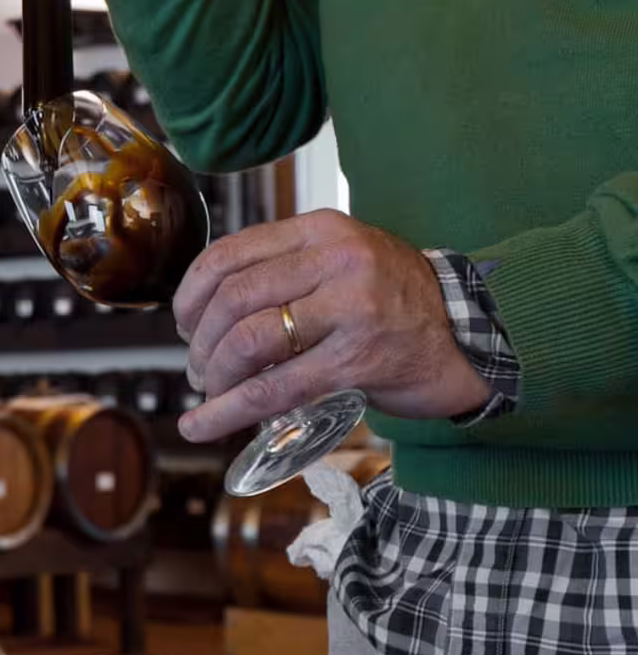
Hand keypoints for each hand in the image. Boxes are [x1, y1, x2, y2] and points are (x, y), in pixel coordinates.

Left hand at [172, 210, 493, 442]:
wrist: (473, 336)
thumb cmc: (396, 303)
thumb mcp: (342, 263)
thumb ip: (285, 272)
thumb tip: (206, 310)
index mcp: (321, 231)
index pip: (229, 254)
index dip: (191, 294)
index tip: (182, 323)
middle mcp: (335, 260)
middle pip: (233, 299)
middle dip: (200, 342)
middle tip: (198, 368)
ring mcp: (351, 308)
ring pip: (249, 341)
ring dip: (216, 374)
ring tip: (212, 391)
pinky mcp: (359, 359)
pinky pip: (276, 388)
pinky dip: (229, 411)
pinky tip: (203, 423)